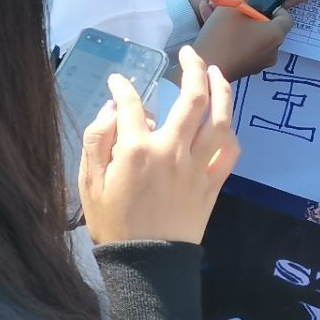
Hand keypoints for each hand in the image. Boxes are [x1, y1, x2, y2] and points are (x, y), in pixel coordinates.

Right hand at [80, 45, 239, 245]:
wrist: (147, 265)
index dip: (123, 86)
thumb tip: (113, 108)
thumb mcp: (89, 181)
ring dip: (221, 91)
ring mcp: (197, 167)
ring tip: (216, 72)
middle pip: (191, 99)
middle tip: (187, 54)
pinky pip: (230, 151)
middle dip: (192, 69)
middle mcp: (172, 151)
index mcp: (136, 149)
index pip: (132, 102)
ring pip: (219, 120)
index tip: (118, 81)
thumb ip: (97, 139)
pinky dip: (229, 130)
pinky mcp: (213, 184)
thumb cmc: (113, 222)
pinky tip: (223, 119)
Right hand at [189, 0, 293, 79]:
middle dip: (245, 9)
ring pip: (248, 34)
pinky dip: (228, 33)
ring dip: (232, 19)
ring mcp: (257, 61)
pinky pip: (239, 44)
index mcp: (276, 35)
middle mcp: (271, 50)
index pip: (285, 17)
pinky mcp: (242, 67)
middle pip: (264, 25)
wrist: (205, 69)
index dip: (273, 5)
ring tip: (212, 6)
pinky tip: (207, 19)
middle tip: (228, 0)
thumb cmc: (224, 35)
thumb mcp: (232, 5)